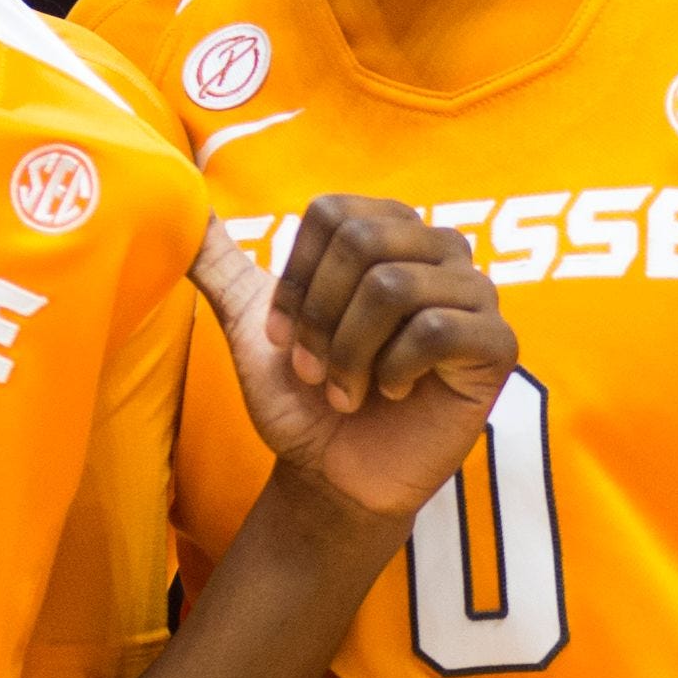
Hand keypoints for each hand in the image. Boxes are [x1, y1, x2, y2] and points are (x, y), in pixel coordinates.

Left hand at [194, 198, 516, 524]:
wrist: (332, 474)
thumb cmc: (302, 397)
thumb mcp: (249, 323)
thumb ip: (220, 262)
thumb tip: (179, 203)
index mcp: (388, 230)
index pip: (333, 215)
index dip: (295, 281)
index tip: (284, 337)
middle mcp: (438, 249)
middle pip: (365, 243)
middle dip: (320, 319)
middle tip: (314, 372)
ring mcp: (475, 294)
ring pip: (395, 287)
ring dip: (350, 352)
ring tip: (346, 391)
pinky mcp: (497, 345)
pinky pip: (439, 329)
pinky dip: (395, 369)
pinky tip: (394, 393)